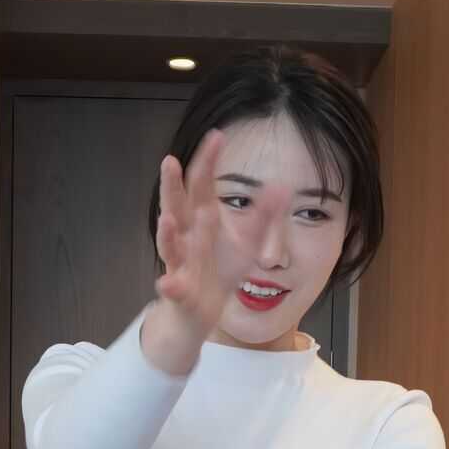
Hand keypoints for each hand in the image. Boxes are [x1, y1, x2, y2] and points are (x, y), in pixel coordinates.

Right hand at [142, 131, 256, 372]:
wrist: (199, 312)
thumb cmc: (220, 271)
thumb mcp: (246, 242)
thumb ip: (263, 216)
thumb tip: (283, 188)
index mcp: (202, 221)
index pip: (203, 186)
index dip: (208, 162)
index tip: (216, 136)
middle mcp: (186, 237)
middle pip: (177, 207)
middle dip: (172, 186)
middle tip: (169, 161)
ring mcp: (180, 263)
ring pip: (169, 245)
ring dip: (166, 233)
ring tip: (166, 218)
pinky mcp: (179, 291)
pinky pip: (173, 288)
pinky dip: (170, 285)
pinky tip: (167, 283)